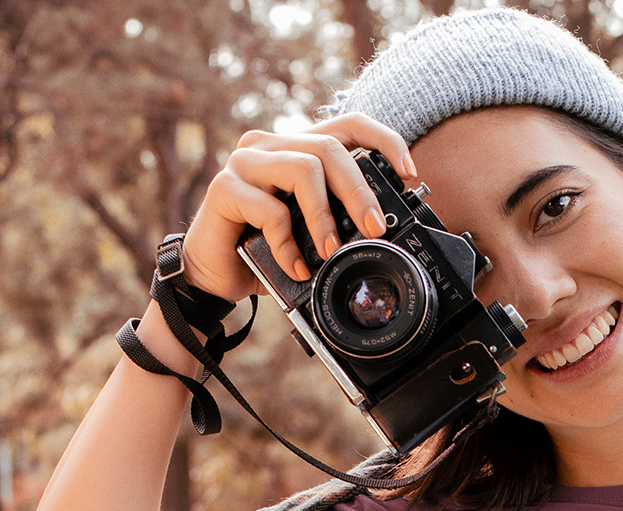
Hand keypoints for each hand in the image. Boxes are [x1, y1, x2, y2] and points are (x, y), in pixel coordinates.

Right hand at [179, 114, 417, 301]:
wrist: (214, 276)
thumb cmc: (264, 250)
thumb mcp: (310, 234)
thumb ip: (337, 220)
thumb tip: (380, 228)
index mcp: (298, 149)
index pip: (347, 123)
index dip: (383, 140)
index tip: (409, 173)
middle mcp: (271, 145)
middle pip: (329, 148)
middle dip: (359, 192)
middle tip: (374, 229)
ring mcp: (245, 162)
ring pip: (304, 169)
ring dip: (324, 217)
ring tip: (329, 252)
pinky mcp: (225, 188)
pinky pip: (270, 210)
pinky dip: (288, 244)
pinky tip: (295, 267)